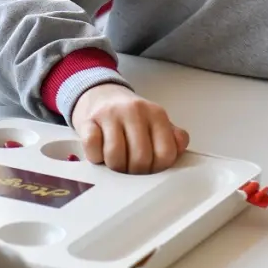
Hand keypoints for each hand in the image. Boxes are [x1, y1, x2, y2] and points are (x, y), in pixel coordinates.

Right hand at [70, 83, 188, 173]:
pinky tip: (100, 153)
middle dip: (136, 173)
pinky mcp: (88, 121)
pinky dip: (96, 157)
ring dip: (115, 167)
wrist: (101, 95)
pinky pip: (93, 148)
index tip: (151, 169)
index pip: (165, 153)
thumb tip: (179, 149)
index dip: (158, 169)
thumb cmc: (131, 116)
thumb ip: (173, 138)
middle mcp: (135, 111)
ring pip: (115, 156)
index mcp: (156, 114)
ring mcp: (110, 115)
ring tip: (116, 162)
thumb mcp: (157, 123)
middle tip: (132, 170)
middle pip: (140, 158)